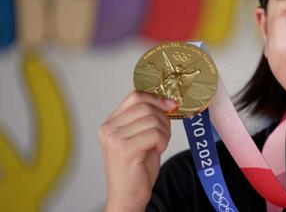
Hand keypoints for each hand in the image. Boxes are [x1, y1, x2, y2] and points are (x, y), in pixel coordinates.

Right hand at [99, 91, 176, 211]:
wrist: (128, 197)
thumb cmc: (136, 169)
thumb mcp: (140, 138)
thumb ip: (146, 119)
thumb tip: (167, 102)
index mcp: (110, 123)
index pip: (135, 96)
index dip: (156, 98)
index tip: (170, 105)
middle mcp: (109, 129)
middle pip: (146, 106)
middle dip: (163, 118)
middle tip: (163, 135)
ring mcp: (115, 138)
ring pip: (153, 120)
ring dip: (164, 132)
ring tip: (159, 145)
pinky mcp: (125, 149)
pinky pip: (155, 133)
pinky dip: (163, 141)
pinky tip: (157, 150)